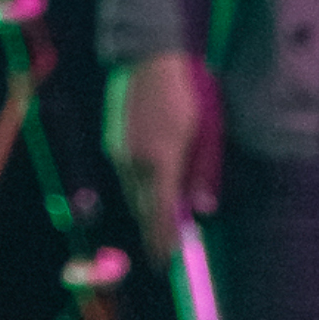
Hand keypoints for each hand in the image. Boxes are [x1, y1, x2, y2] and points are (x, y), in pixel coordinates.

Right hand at [103, 49, 222, 264]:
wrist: (147, 58)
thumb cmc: (186, 93)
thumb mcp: (205, 133)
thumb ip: (202, 172)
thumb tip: (202, 208)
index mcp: (160, 160)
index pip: (161, 213)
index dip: (164, 240)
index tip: (168, 262)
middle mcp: (133, 160)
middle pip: (142, 207)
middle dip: (154, 228)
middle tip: (167, 249)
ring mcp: (119, 150)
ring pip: (132, 190)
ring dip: (147, 205)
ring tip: (163, 218)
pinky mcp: (113, 140)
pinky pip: (127, 173)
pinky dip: (139, 185)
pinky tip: (153, 183)